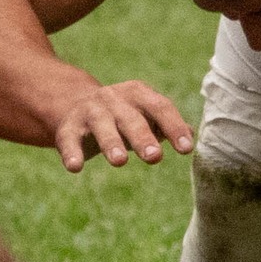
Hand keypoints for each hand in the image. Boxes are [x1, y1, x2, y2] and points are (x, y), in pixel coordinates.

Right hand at [53, 80, 194, 171]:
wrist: (73, 103)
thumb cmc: (122, 115)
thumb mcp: (144, 115)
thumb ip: (166, 125)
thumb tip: (193, 134)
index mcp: (139, 94)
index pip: (161, 108)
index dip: (174, 127)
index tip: (186, 149)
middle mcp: (114, 98)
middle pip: (131, 118)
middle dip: (143, 137)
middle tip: (155, 157)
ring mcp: (89, 111)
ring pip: (102, 125)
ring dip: (111, 143)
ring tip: (119, 162)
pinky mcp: (67, 127)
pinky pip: (69, 139)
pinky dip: (71, 153)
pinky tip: (75, 167)